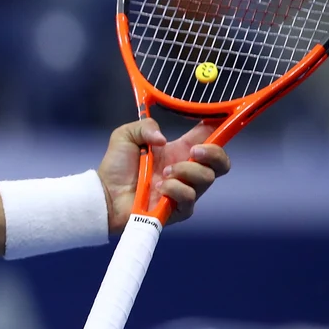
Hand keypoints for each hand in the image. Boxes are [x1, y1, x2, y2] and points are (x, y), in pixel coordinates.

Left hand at [96, 119, 231, 231]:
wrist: (105, 194)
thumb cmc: (116, 167)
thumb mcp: (126, 136)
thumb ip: (145, 126)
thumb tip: (163, 138)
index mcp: (180, 151)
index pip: (210, 138)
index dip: (221, 128)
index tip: (223, 120)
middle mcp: (187, 170)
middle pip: (222, 162)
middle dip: (214, 153)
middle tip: (193, 152)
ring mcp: (186, 190)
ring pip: (207, 178)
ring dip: (185, 171)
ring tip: (163, 172)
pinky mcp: (180, 209)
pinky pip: (190, 197)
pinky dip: (175, 189)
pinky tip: (159, 188)